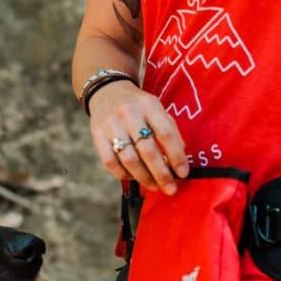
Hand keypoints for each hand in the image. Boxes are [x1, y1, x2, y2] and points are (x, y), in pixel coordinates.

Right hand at [88, 79, 188, 194]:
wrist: (107, 92)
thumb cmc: (138, 106)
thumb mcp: (156, 108)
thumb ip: (169, 130)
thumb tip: (179, 160)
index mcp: (149, 104)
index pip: (166, 133)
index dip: (176, 156)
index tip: (183, 173)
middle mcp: (129, 113)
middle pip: (147, 150)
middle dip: (161, 174)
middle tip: (171, 188)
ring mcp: (111, 125)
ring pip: (129, 159)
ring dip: (144, 178)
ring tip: (155, 186)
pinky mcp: (97, 136)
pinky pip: (110, 162)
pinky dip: (124, 175)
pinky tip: (135, 178)